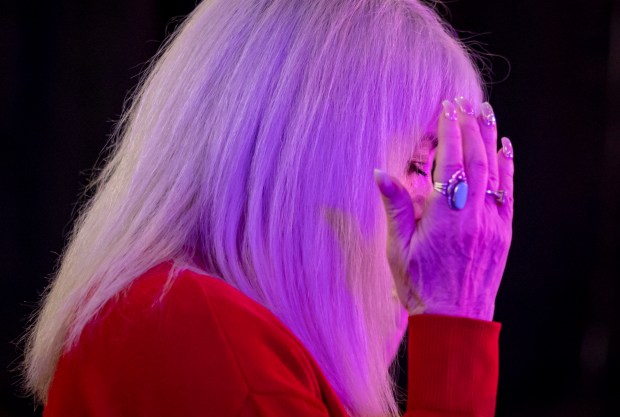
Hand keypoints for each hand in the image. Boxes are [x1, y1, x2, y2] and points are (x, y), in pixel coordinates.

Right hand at [374, 97, 513, 320]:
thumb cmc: (420, 286)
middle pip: (477, 161)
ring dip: (491, 140)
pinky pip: (508, 194)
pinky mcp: (502, 234)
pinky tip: (505, 148)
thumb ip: (395, 207)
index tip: (448, 108)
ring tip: (486, 113)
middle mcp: (473, 216)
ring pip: (495, 173)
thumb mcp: (399, 248)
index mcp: (445, 217)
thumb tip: (381, 173)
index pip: (451, 163)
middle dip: (471, 127)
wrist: (454, 321)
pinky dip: (508, 168)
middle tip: (466, 102)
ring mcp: (492, 224)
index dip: (451, 132)